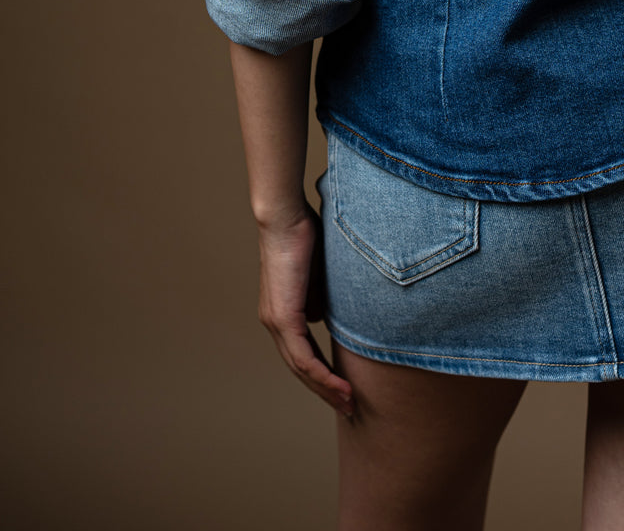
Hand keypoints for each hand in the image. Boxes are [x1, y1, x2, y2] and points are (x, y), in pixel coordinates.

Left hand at [256, 204, 354, 416]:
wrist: (285, 216)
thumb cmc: (303, 233)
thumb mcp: (319, 272)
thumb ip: (320, 296)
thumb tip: (324, 315)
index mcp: (281, 312)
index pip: (301, 353)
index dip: (322, 373)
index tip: (343, 388)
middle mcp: (273, 322)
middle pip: (299, 368)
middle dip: (325, 390)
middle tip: (349, 407)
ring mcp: (276, 321)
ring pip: (301, 368)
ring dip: (327, 389)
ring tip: (349, 404)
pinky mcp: (283, 318)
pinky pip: (304, 358)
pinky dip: (323, 376)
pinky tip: (340, 388)